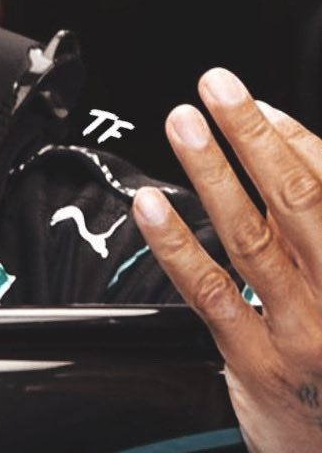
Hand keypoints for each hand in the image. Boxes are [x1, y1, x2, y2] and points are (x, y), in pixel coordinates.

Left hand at [132, 67, 321, 452]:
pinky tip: (152, 208)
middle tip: (219, 85)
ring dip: (213, 174)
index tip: (260, 106)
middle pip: (299, 202)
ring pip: (252, 239)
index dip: (296, 141)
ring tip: (184, 123)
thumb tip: (290, 151)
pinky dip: (177, 246)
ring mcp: (301, 334)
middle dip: (253, 136)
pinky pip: (210, 295)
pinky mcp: (256, 367)